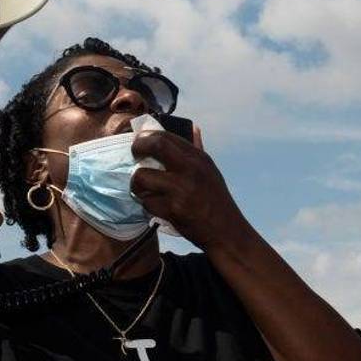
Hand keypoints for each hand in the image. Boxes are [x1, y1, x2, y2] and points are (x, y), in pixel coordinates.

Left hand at [130, 127, 248, 250]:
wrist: (226, 231)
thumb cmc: (216, 200)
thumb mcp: (210, 170)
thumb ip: (198, 149)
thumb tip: (193, 128)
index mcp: (198, 158)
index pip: (166, 136)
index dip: (147, 136)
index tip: (140, 141)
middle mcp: (191, 169)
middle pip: (155, 145)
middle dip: (138, 148)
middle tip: (134, 155)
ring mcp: (181, 189)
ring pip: (142, 177)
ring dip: (137, 184)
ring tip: (143, 189)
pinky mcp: (173, 210)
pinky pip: (147, 203)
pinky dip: (148, 206)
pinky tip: (157, 207)